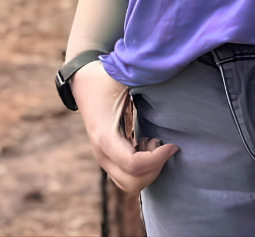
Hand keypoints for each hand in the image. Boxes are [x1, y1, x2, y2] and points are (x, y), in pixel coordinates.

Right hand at [70, 60, 177, 194]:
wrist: (82, 81)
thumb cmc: (103, 77)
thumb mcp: (121, 75)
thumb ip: (142, 74)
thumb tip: (165, 70)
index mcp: (105, 136)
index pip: (134, 165)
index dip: (157, 159)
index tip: (172, 144)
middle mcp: (102, 153)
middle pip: (133, 183)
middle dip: (154, 169)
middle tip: (163, 145)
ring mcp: (103, 158)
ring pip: (129, 184)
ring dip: (147, 170)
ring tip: (153, 143)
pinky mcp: (108, 157)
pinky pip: (126, 177)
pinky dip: (141, 169)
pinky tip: (145, 144)